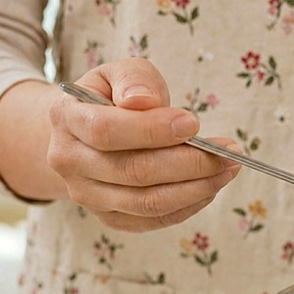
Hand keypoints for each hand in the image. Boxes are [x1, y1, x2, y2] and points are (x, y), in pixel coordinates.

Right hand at [46, 58, 240, 231]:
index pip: (107, 131)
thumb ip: (134, 79)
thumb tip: (145, 102)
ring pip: (146, 202)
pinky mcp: (108, 218)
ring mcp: (86, 196)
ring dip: (195, 188)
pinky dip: (187, 207)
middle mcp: (69, 162)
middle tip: (228, 152)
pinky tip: (209, 187)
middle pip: (133, 171)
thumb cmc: (111, 97)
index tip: (194, 124)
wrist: (84, 133)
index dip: (152, 130)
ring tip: (227, 170)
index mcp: (66, 118)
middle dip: (189, 163)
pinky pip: (152, 220)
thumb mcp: (118, 72)